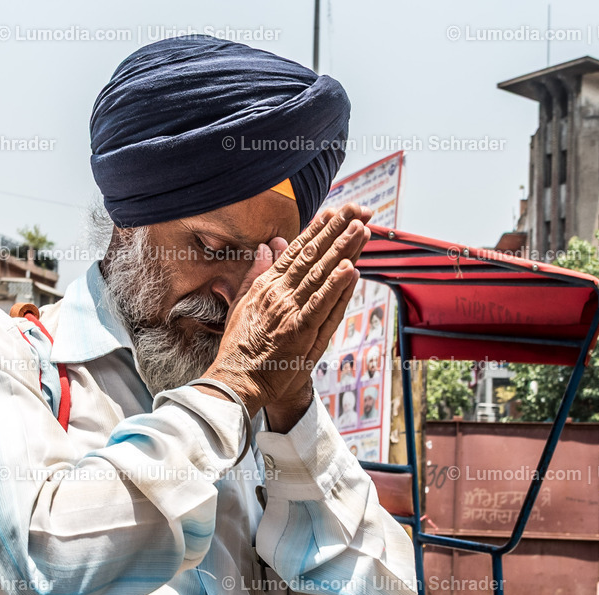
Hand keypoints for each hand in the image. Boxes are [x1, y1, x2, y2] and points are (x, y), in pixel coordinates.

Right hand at [199, 203, 372, 419]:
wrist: (236, 380)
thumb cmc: (241, 347)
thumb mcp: (243, 303)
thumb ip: (256, 274)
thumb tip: (265, 247)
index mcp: (267, 286)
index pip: (296, 251)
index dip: (317, 230)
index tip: (335, 212)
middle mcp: (280, 294)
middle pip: (313, 257)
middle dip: (337, 231)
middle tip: (359, 211)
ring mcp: (290, 312)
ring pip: (321, 276)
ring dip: (343, 250)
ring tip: (361, 229)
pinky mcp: (300, 332)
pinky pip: (322, 305)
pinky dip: (336, 287)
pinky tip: (350, 268)